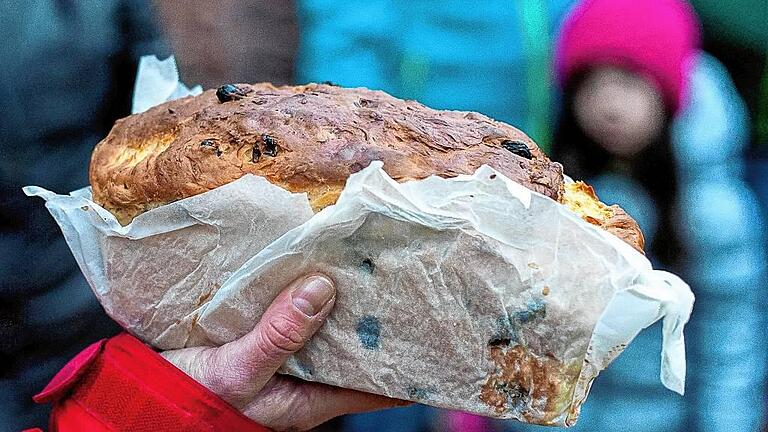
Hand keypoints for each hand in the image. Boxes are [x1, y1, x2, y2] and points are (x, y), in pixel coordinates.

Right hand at [162, 274, 405, 430]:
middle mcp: (309, 380)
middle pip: (360, 351)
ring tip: (371, 264)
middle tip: (406, 278)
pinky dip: (313, 295)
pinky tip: (319, 268)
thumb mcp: (235, 371)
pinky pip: (301, 317)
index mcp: (312, 400)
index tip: (436, 331)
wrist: (143, 397)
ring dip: (349, 303)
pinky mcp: (269, 340)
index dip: (412, 364)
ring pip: (333, 330)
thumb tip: (323, 289)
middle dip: (384, 320)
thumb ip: (278, 335)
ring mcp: (290, 360)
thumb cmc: (188, 399)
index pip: (380, 389)